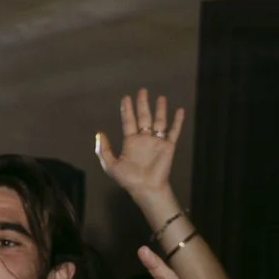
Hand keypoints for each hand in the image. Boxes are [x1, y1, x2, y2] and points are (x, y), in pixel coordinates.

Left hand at [93, 88, 186, 204]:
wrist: (145, 188)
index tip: (126, 97)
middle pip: (144, 117)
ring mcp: (157, 142)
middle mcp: (144, 139)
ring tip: (160, 97)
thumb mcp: (110, 164)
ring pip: (159, 121)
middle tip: (142, 91)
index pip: (129, 121)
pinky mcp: (168, 146)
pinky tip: (179, 110)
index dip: (127, 109)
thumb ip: (103, 149)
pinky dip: (177, 121)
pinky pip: (174, 131)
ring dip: (160, 109)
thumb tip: (99, 133)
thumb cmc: (128, 179)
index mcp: (131, 142)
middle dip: (143, 104)